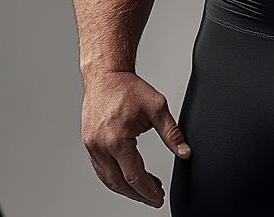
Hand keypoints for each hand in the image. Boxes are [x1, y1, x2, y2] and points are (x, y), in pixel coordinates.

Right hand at [81, 70, 190, 207]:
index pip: (134, 175)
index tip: (159, 197)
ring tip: (144, 189)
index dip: (148, 190)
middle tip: (154, 198)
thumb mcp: (157, 107)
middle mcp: (100, 146)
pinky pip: (100, 168)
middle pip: (119, 183)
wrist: (106, 75)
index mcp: (117, 139)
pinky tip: (127, 176)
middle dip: (138, 194)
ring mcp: (91, 146)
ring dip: (126, 188)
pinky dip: (114, 177)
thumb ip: (172, 133)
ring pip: (107, 179)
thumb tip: (185, 152)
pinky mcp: (88, 143)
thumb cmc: (128, 88)